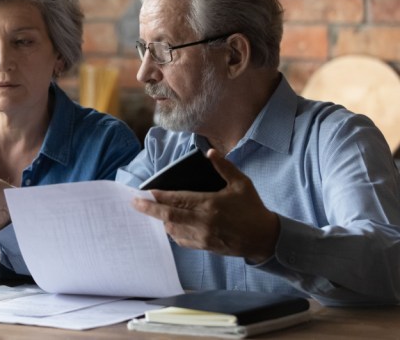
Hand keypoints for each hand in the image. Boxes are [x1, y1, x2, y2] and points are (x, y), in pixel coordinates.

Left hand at [131, 149, 279, 262]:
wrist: (264, 238)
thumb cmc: (252, 208)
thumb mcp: (241, 184)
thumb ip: (224, 167)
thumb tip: (210, 152)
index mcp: (210, 204)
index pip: (178, 200)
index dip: (160, 197)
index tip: (145, 192)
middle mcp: (203, 222)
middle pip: (168, 216)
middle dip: (149, 210)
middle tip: (134, 204)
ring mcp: (202, 237)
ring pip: (172, 229)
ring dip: (160, 221)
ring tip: (150, 212)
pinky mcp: (204, 247)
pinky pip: (181, 240)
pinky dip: (172, 232)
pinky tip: (168, 225)